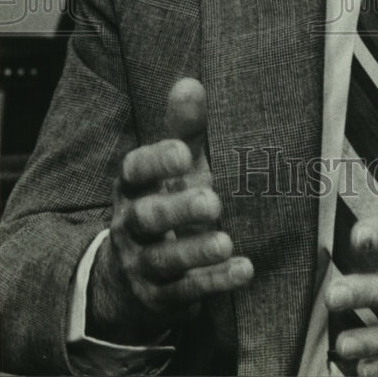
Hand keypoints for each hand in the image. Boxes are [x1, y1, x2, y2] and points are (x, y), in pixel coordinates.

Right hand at [87, 78, 253, 342]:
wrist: (133, 275)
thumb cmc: (164, 199)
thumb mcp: (173, 165)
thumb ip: (183, 127)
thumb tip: (190, 82)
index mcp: (133, 188)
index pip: (134, 171)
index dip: (156, 161)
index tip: (184, 151)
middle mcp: (132, 226)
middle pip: (147, 217)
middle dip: (177, 209)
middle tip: (212, 202)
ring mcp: (143, 264)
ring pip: (164, 259)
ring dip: (195, 251)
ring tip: (226, 241)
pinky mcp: (161, 296)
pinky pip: (185, 292)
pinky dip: (214, 282)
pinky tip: (244, 269)